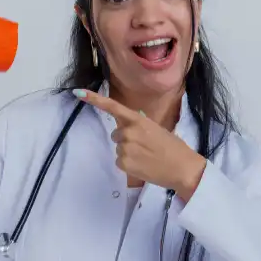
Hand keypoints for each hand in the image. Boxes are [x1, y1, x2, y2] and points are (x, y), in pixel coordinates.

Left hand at [73, 89, 206, 200]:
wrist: (182, 168)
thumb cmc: (173, 147)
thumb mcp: (157, 129)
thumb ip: (140, 124)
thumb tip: (128, 123)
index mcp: (138, 120)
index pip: (113, 107)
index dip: (94, 99)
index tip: (78, 93)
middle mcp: (128, 132)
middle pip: (117, 134)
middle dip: (127, 139)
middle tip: (145, 146)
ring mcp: (124, 148)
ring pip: (119, 148)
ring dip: (129, 152)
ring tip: (147, 157)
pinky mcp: (122, 163)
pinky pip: (120, 161)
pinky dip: (129, 164)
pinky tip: (143, 165)